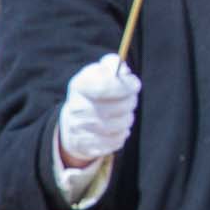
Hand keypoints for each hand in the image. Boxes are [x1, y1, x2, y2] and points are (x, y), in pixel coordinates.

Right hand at [57, 53, 139, 168]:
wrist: (75, 121)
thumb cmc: (95, 92)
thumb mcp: (100, 73)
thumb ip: (112, 64)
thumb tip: (119, 65)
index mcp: (79, 85)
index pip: (105, 86)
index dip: (126, 86)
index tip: (134, 84)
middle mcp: (76, 107)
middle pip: (118, 107)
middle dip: (130, 102)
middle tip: (130, 99)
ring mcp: (79, 128)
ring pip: (120, 125)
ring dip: (127, 118)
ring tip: (123, 114)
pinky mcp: (87, 145)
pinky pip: (115, 141)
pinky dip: (122, 134)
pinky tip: (118, 128)